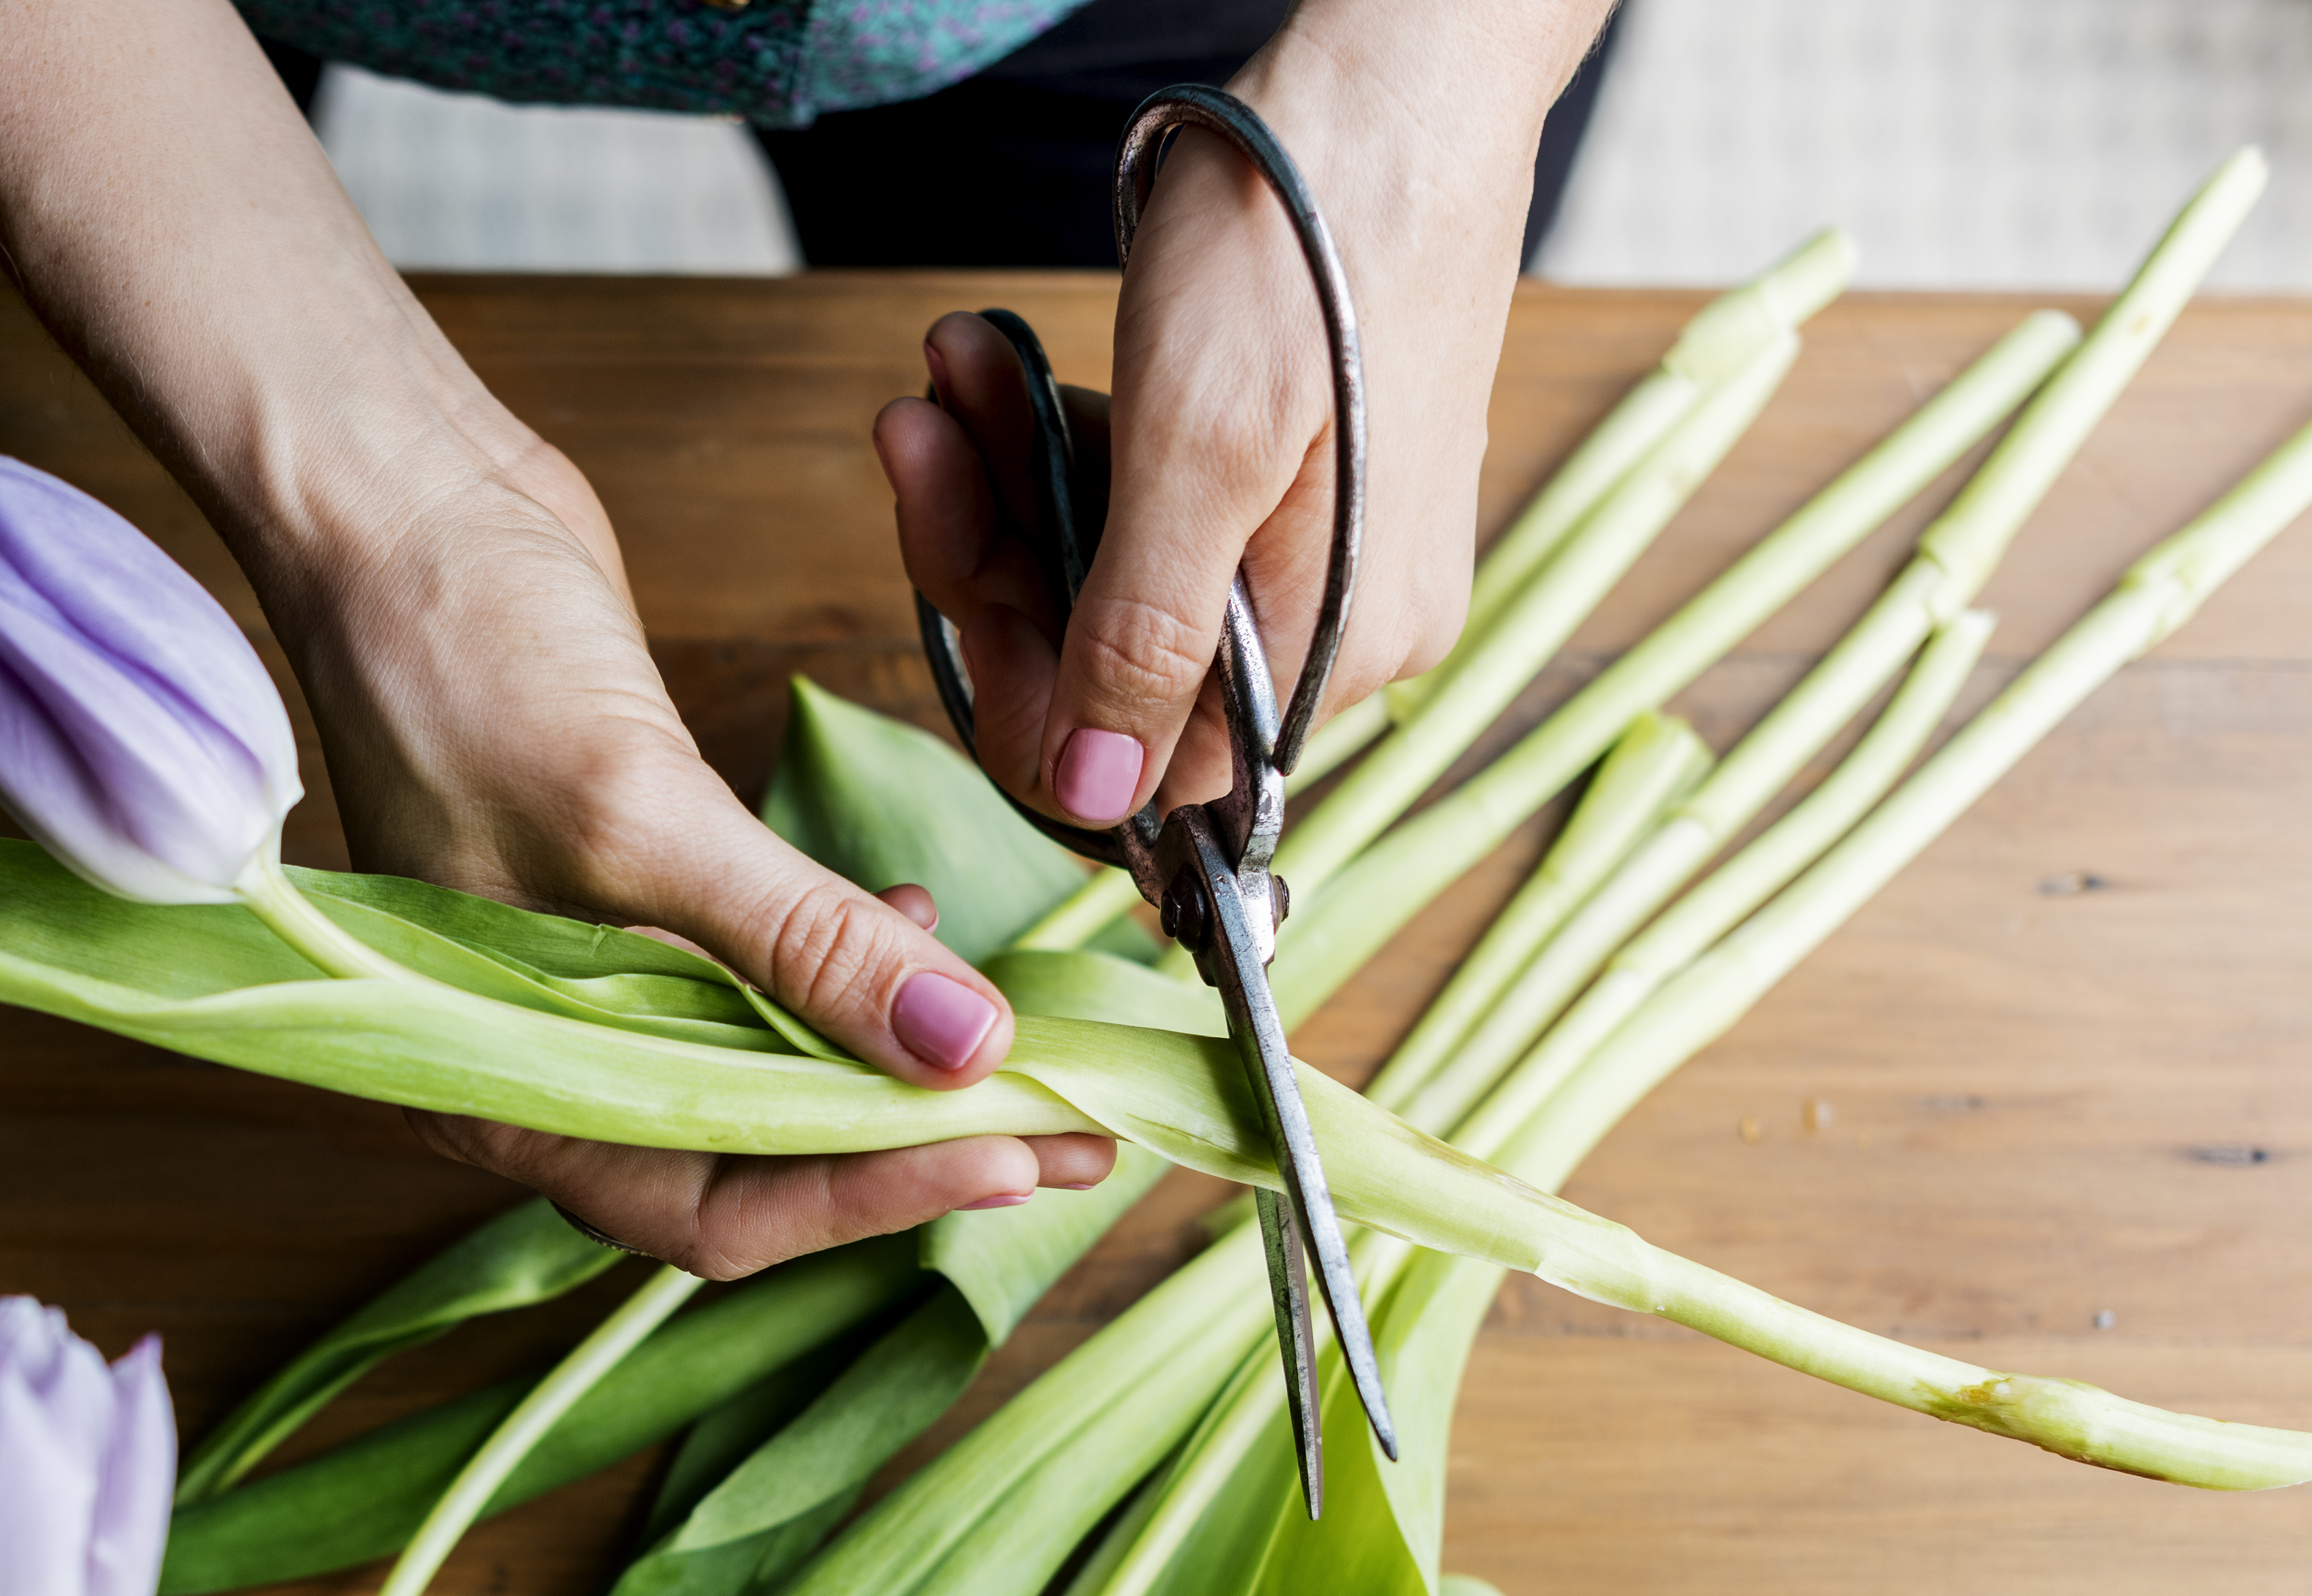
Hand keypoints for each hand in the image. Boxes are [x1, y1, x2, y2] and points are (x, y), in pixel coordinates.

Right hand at [274, 434, 1119, 1276]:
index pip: (716, 1207)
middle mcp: (539, 1061)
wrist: (390, 502)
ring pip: (767, 1076)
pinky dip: (841, 975)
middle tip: (1069, 1133)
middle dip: (910, 1147)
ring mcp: (582, 982)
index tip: (1017, 1151)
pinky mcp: (626, 898)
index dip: (870, 1193)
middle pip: (753, 1162)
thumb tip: (962, 1048)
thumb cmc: (457, 652)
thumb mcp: (639, 809)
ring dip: (892, 1064)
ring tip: (1022, 1044)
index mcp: (504, 1088)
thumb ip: (798, 943)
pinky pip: (753, 984)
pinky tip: (912, 928)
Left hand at [878, 0, 1611, 830]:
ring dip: (1011, 477)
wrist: (1395, 80)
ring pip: (1110, 573)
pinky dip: (1063, 441)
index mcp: (1335, 651)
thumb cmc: (1308, 245)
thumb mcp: (1203, 451)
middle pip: (1109, 660)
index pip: (1136, 759)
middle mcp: (1335, 625)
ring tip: (956, 364)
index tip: (942, 554)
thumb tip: (1096, 799)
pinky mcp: (1285, 476)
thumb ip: (1142, 636)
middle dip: (996, 547)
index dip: (1018, 682)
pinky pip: (1142, 504)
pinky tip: (1002, 365)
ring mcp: (1314, 549)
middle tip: (916, 424)